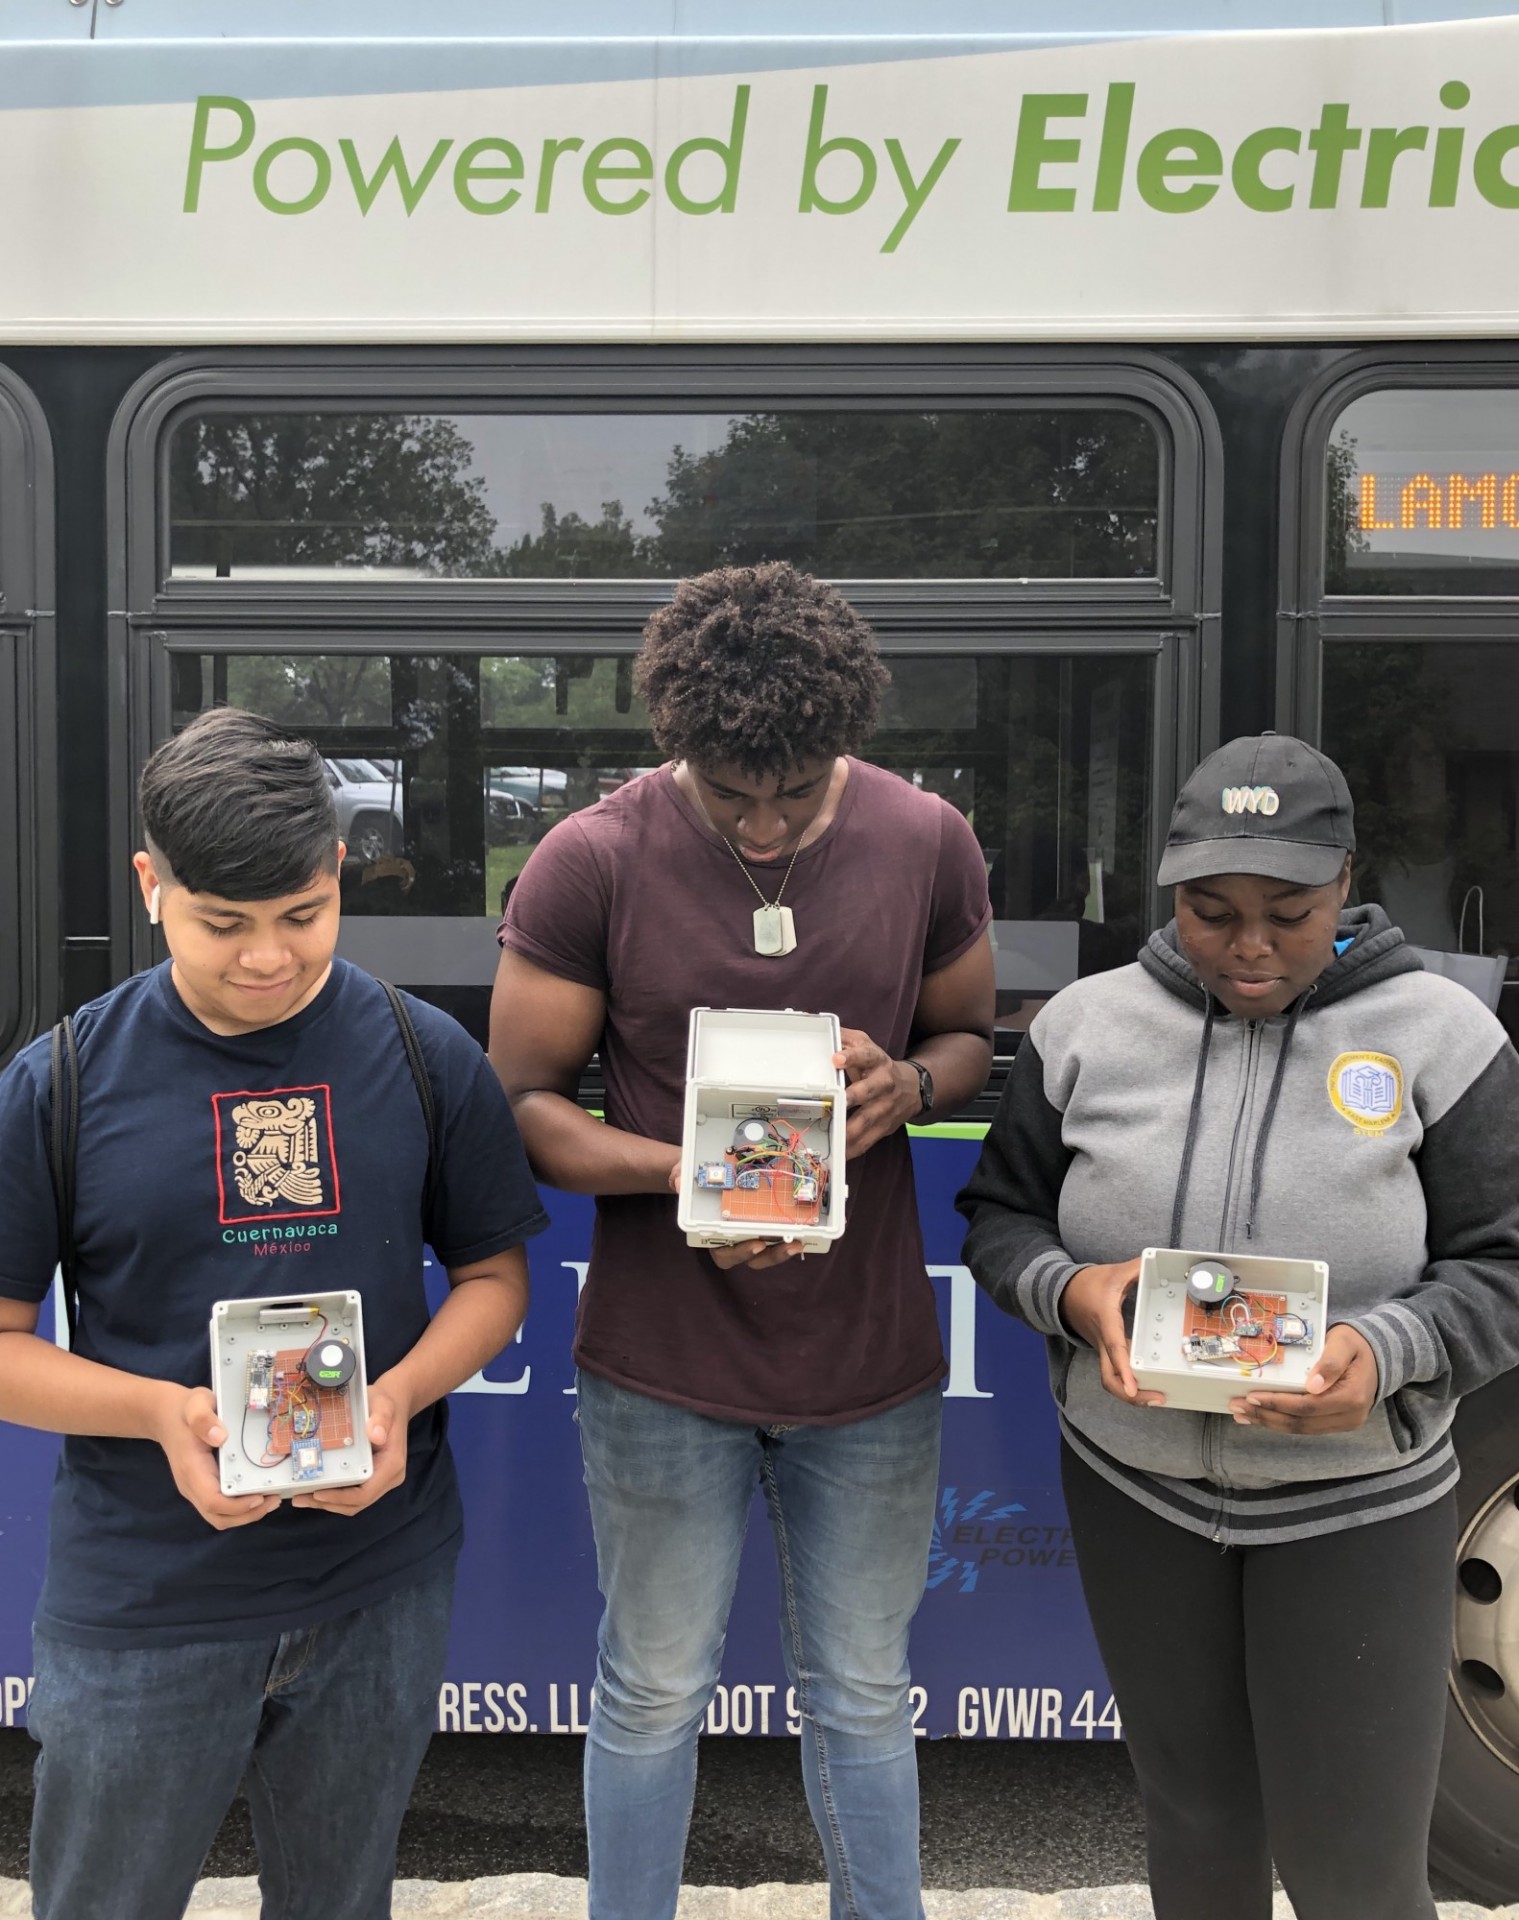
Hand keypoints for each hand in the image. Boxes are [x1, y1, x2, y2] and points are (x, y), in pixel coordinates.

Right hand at [157, 1385, 280, 1530]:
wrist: (168, 1415)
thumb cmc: (186, 1410)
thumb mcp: (196, 1404)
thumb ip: (203, 1418)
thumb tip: (220, 1437)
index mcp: (191, 1469)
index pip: (212, 1501)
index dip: (236, 1506)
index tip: (260, 1497)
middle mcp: (192, 1485)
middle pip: (218, 1517)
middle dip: (247, 1515)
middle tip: (274, 1500)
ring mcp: (196, 1488)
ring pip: (220, 1516)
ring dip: (246, 1515)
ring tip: (272, 1500)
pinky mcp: (203, 1486)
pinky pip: (221, 1507)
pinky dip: (241, 1507)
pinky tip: (260, 1493)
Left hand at [292, 1381, 410, 1514]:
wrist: (393, 1403)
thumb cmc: (386, 1404)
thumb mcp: (383, 1406)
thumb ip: (380, 1419)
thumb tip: (376, 1436)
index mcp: (392, 1465)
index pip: (365, 1493)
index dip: (341, 1498)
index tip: (317, 1493)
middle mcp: (388, 1477)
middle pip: (357, 1503)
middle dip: (329, 1503)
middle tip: (300, 1498)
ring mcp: (380, 1480)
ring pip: (353, 1502)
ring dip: (328, 1503)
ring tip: (301, 1498)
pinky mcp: (371, 1477)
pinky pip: (352, 1493)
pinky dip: (334, 1495)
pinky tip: (314, 1490)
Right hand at [668, 1155, 806, 1268]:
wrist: (700, 1173)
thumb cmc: (690, 1180)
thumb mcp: (680, 1174)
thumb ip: (679, 1178)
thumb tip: (681, 1183)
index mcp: (711, 1237)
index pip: (725, 1255)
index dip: (740, 1253)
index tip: (755, 1243)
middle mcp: (732, 1241)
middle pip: (753, 1259)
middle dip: (773, 1255)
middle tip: (790, 1246)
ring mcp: (749, 1235)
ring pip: (768, 1253)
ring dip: (785, 1249)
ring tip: (801, 1241)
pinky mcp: (764, 1226)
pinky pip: (777, 1238)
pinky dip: (790, 1235)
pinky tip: (806, 1229)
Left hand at [835, 1030, 919, 1158]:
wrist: (913, 1089)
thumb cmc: (879, 1066)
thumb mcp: (866, 1046)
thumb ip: (846, 1038)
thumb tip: (826, 1030)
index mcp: (876, 1060)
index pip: (865, 1055)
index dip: (851, 1057)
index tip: (836, 1058)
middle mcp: (883, 1083)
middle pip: (868, 1090)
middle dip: (853, 1096)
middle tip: (838, 1101)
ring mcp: (884, 1107)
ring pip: (867, 1120)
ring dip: (849, 1130)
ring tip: (833, 1137)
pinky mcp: (884, 1127)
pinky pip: (867, 1140)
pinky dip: (853, 1148)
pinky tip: (839, 1154)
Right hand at [1059, 1260, 1165, 1407]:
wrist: (1063, 1293)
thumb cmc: (1087, 1285)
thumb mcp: (1113, 1273)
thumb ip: (1135, 1268)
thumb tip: (1154, 1262)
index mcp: (1105, 1321)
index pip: (1115, 1348)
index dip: (1125, 1369)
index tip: (1134, 1387)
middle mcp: (1102, 1341)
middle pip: (1110, 1378)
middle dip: (1131, 1395)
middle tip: (1156, 1398)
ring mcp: (1102, 1349)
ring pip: (1111, 1380)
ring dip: (1130, 1394)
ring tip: (1155, 1398)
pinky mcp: (1104, 1351)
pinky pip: (1114, 1373)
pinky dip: (1129, 1383)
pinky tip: (1146, 1386)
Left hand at [1231, 1325, 1377, 1433]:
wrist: (1379, 1356)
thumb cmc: (1357, 1345)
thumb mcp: (1344, 1343)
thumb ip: (1330, 1363)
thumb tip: (1312, 1385)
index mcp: (1351, 1397)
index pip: (1307, 1406)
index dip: (1278, 1403)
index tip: (1253, 1397)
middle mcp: (1349, 1416)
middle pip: (1301, 1422)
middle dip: (1266, 1416)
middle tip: (1238, 1408)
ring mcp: (1344, 1423)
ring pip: (1301, 1429)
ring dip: (1270, 1423)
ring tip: (1243, 1415)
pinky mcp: (1337, 1423)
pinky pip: (1306, 1427)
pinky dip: (1282, 1422)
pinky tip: (1263, 1418)